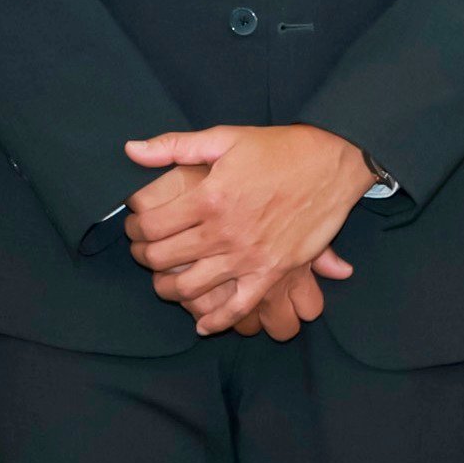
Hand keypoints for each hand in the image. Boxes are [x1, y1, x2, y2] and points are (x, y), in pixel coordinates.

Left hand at [119, 124, 372, 334]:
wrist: (332, 164)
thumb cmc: (279, 149)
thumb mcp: (225, 137)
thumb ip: (175, 146)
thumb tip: (131, 150)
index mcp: (208, 197)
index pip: (150, 223)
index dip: (134, 224)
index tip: (134, 222)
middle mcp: (223, 231)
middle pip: (162, 257)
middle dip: (142, 255)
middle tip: (142, 250)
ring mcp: (247, 257)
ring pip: (189, 287)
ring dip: (167, 288)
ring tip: (162, 280)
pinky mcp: (271, 273)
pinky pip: (237, 308)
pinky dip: (215, 321)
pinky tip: (201, 325)